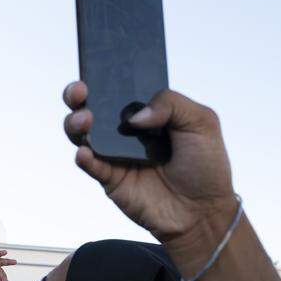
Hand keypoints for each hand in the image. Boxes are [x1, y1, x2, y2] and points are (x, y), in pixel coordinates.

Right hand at [62, 82, 236, 249]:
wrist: (203, 212)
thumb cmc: (205, 166)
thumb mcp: (202, 122)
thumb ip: (171, 103)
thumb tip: (135, 116)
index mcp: (146, 111)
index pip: (117, 87)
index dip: (102, 76)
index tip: (95, 67)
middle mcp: (125, 130)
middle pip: (90, 105)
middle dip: (76, 93)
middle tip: (79, 90)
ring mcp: (114, 154)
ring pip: (81, 133)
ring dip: (75, 122)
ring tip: (85, 120)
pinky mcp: (109, 178)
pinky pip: (89, 164)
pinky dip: (83, 156)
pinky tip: (85, 151)